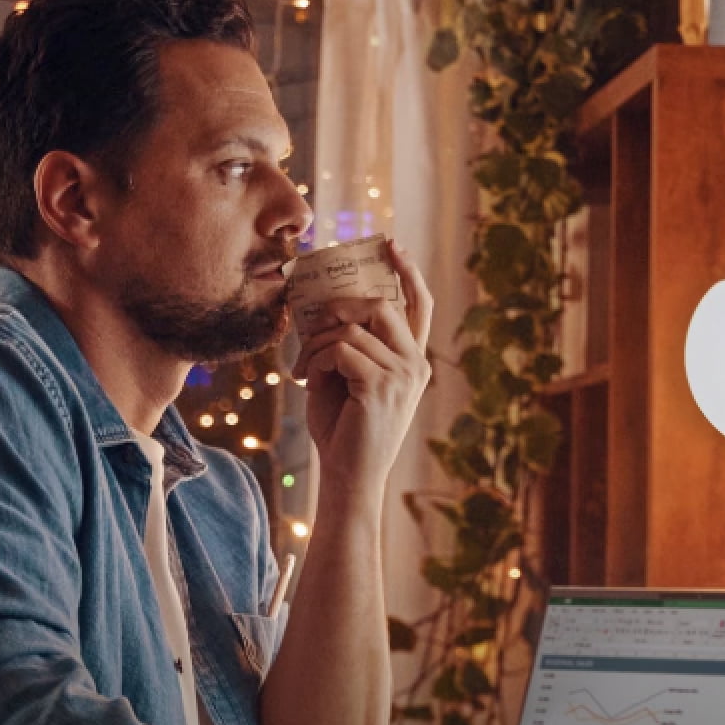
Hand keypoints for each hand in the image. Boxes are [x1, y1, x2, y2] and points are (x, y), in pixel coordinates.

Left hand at [296, 242, 434, 488]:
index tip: (392, 245)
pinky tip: (309, 380)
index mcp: (412, 361)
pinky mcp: (381, 386)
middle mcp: (415, 364)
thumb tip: (322, 306)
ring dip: (317, 342)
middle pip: (379, 305)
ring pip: (352, 326)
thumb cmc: (343, 430)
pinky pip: (339, 348)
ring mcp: (402, 375)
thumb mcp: (346, 377)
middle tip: (312, 325)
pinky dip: (316, 359)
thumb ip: (347, 343)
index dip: (408, 272)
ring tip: (305, 368)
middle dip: (338, 307)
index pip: (419, 306)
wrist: (348, 479)